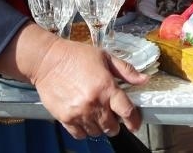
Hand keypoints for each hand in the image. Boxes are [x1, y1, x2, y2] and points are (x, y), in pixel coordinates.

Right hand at [28, 30, 148, 138]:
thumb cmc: (77, 56)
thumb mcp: (105, 57)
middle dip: (115, 123)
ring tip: (97, 115)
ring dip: (99, 127)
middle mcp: (94, 103)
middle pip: (112, 127)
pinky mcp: (65, 118)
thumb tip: (144, 79)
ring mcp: (79, 113)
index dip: (134, 121)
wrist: (48, 60)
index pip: (127, 112)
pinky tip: (84, 120)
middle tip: (112, 115)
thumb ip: (126, 70)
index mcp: (107, 87)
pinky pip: (80, 135)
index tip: (135, 124)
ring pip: (96, 132)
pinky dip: (84, 131)